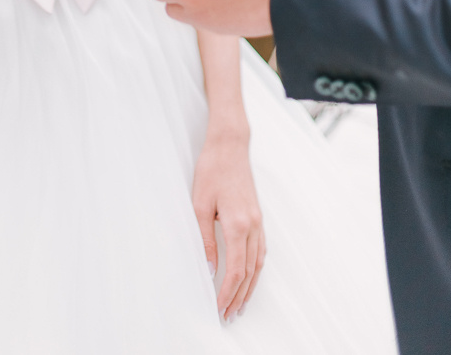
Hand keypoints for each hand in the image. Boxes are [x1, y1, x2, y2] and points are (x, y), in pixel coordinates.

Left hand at [192, 132, 265, 321]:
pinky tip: (250, 277)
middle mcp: (253, 226)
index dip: (228, 292)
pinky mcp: (258, 217)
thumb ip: (206, 239)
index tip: (219, 307)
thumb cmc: (212, 170)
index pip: (236, 270)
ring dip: (250, 287)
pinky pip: (261, 251)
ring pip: (259, 264)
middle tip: (229, 315)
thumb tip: (210, 268)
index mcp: (238, 224)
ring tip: (240, 304)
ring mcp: (259, 222)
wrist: (230, 145)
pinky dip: (256, 269)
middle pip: (250, 272)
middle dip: (239, 296)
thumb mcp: (200, 205)